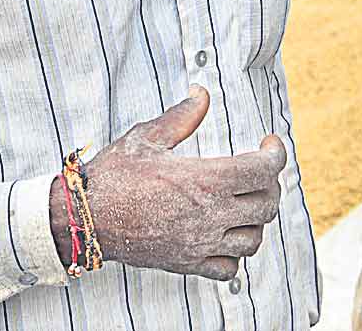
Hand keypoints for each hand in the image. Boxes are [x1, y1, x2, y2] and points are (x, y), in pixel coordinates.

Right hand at [49, 86, 285, 279]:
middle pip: (266, 204)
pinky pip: (229, 268)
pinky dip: (235, 253)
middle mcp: (209, 215)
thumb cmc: (112, 176)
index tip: (270, 144)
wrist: (85, 218)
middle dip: (270, 183)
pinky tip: (225, 235)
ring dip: (257, 219)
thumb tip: (201, 94)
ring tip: (245, 202)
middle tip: (259, 169)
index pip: (263, 170)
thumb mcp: (146, 137)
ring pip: (253, 239)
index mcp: (203, 180)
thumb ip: (181, 117)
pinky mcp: (187, 263)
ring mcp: (200, 244)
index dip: (276, 154)